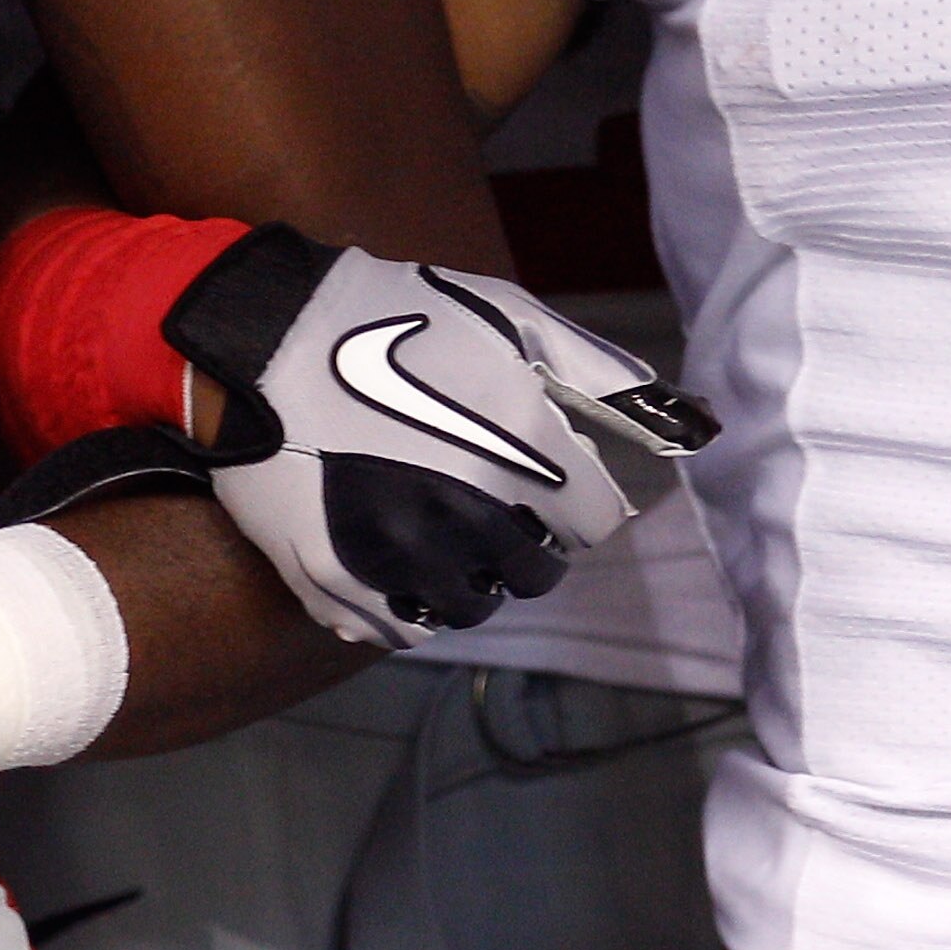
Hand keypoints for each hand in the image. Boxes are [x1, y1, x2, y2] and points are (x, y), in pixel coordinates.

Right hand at [167, 227, 712, 649]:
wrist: (270, 337)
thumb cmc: (400, 318)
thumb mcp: (511, 319)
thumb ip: (598, 375)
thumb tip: (680, 420)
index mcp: (522, 451)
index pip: (595, 524)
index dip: (583, 504)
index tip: (557, 487)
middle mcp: (468, 514)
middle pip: (536, 572)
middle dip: (531, 543)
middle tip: (500, 510)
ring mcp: (399, 554)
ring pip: (472, 607)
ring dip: (475, 579)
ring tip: (450, 535)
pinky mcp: (336, 581)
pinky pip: (400, 631)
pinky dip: (411, 608)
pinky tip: (403, 565)